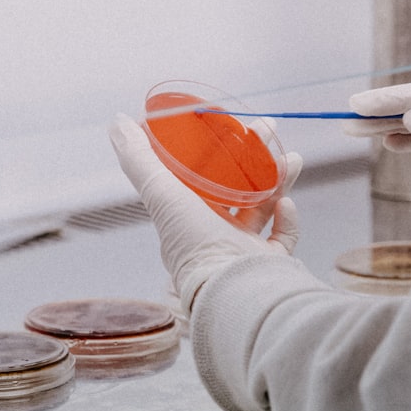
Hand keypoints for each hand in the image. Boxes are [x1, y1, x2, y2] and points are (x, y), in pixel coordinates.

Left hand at [109, 113, 301, 312]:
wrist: (235, 289)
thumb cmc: (195, 245)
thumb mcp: (162, 194)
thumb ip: (139, 159)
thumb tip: (118, 121)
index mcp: (188, 218)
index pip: (203, 176)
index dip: (216, 148)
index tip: (231, 124)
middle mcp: (214, 234)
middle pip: (237, 185)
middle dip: (255, 155)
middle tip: (268, 129)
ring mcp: (244, 250)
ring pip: (264, 205)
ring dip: (278, 178)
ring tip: (292, 158)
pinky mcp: (270, 263)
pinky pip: (283, 236)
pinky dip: (287, 219)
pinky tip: (286, 203)